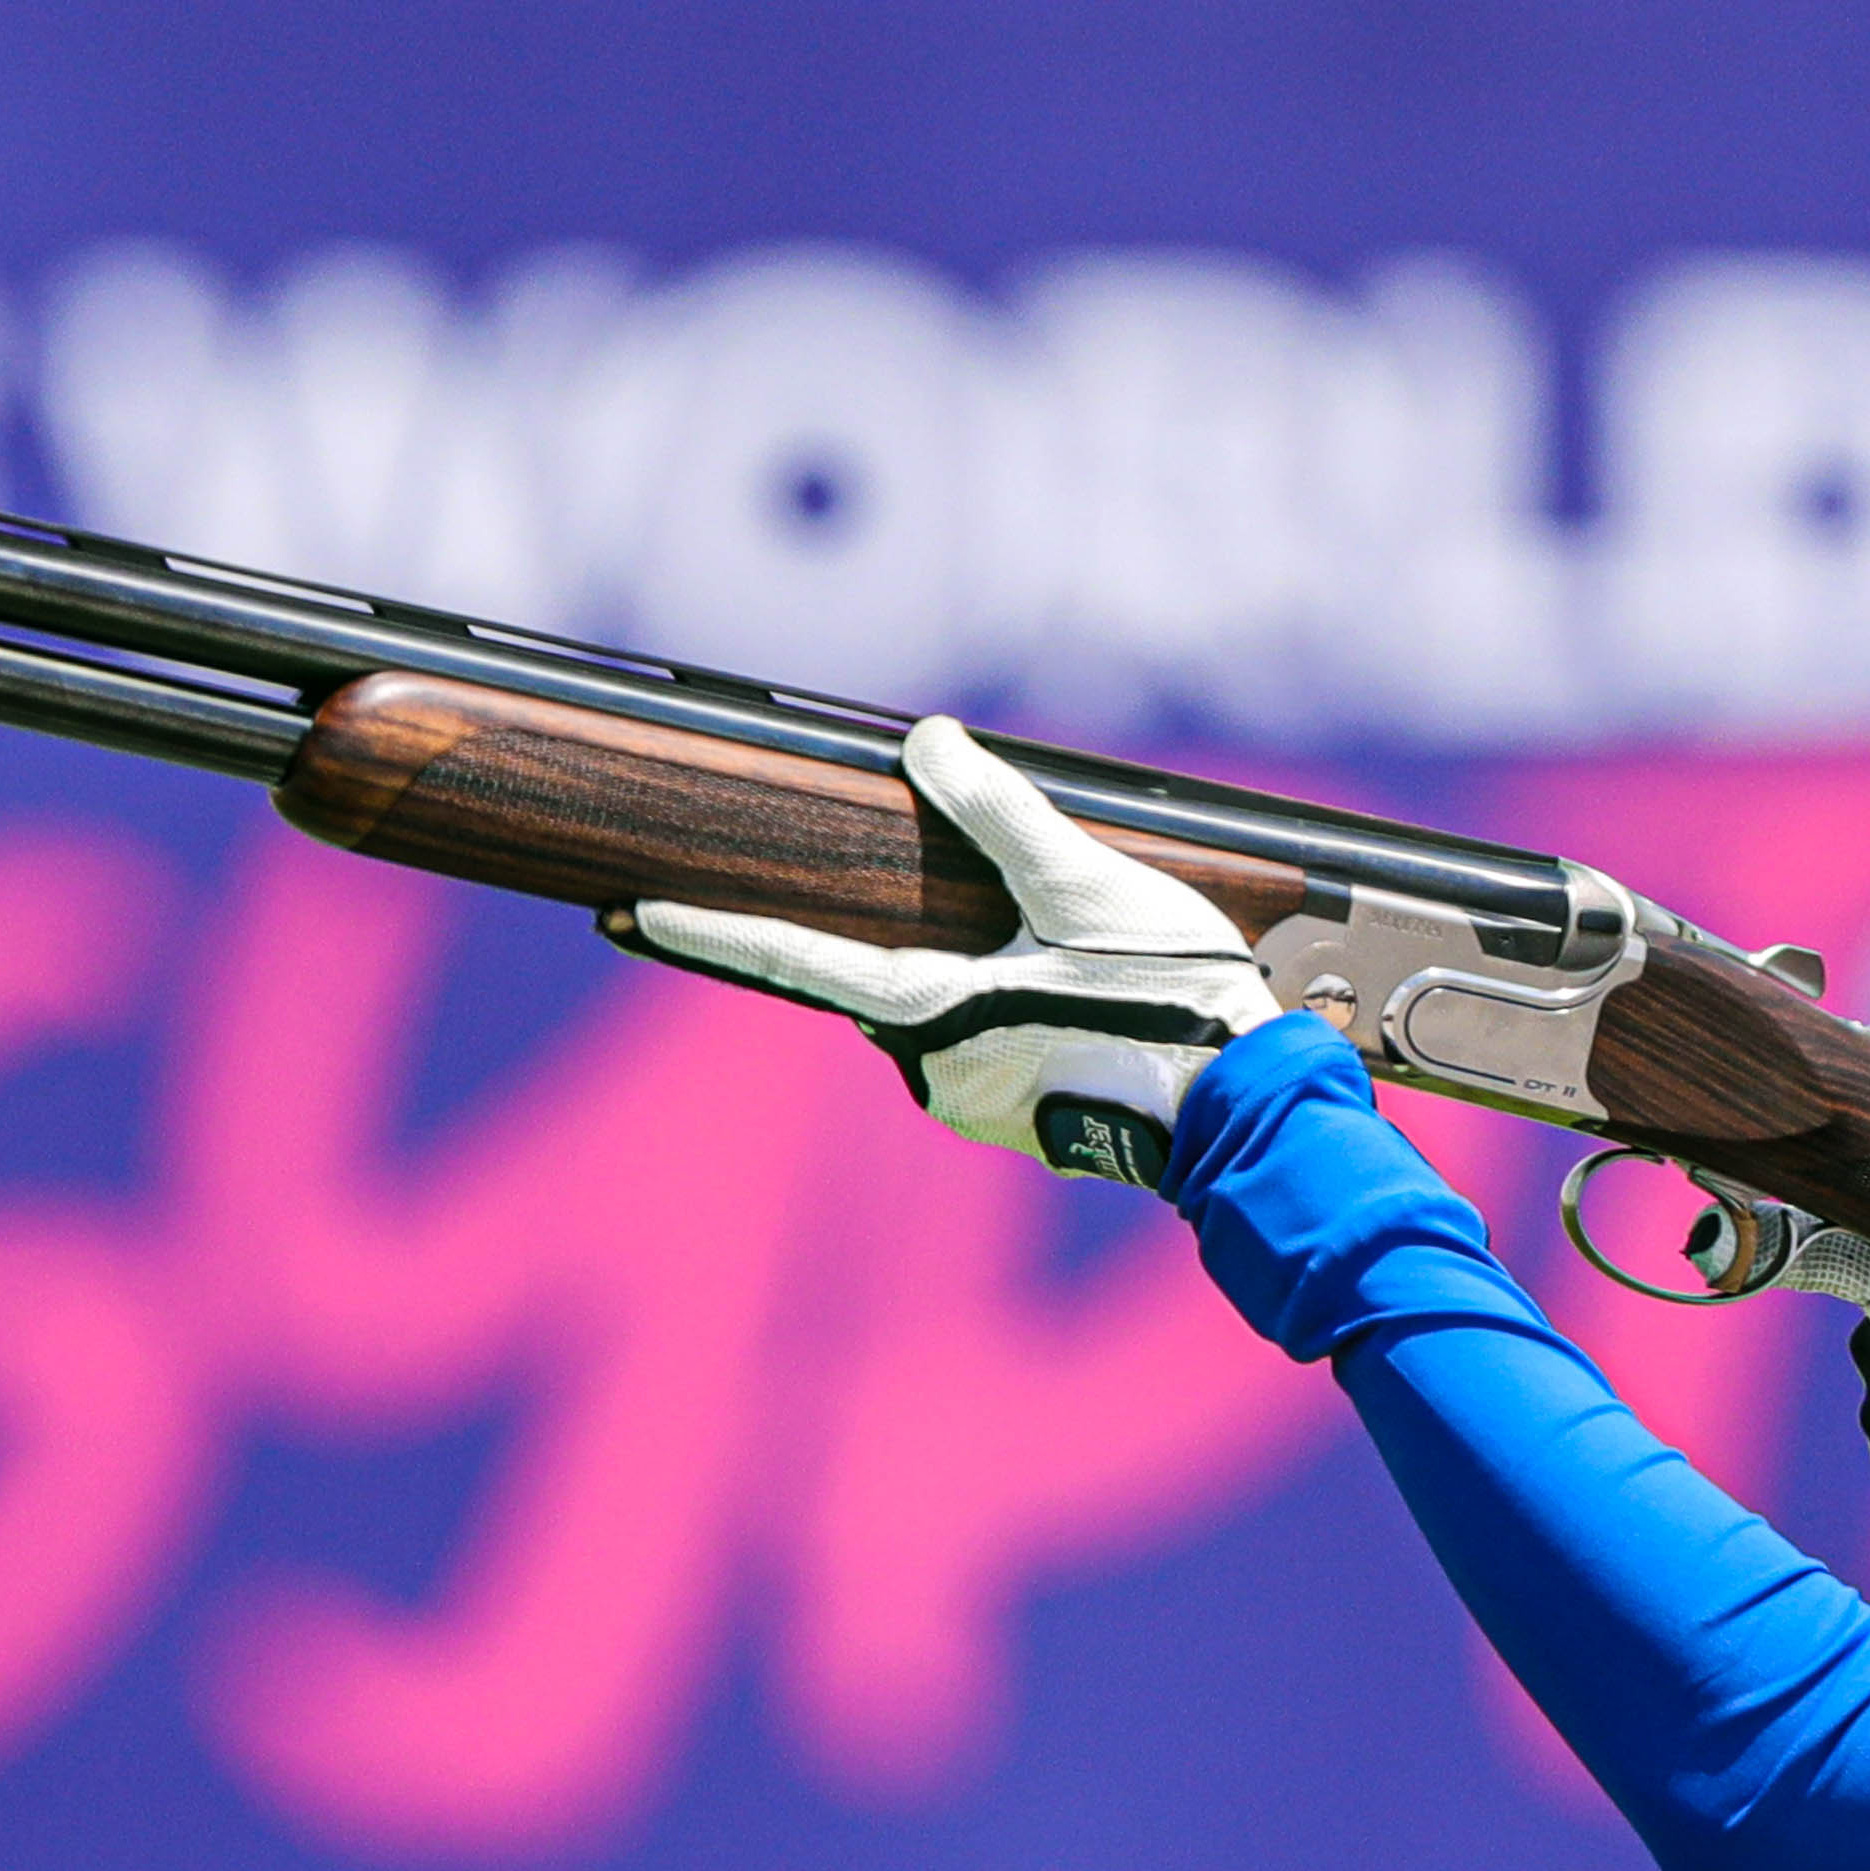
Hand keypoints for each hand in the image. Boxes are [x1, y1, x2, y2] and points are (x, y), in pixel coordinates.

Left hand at [628, 718, 1274, 1189]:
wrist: (1243, 1117)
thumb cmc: (1171, 1005)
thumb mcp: (1084, 887)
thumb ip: (1000, 813)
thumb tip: (930, 743)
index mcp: (926, 1015)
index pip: (787, 960)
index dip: (702, 930)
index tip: (626, 913)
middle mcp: (932, 1075)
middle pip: (882, 982)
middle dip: (915, 941)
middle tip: (1002, 924)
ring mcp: (976, 1110)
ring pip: (940, 1018)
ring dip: (978, 979)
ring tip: (1075, 962)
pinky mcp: (1021, 1127)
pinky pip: (989, 1054)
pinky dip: (1016, 1019)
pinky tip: (1085, 1001)